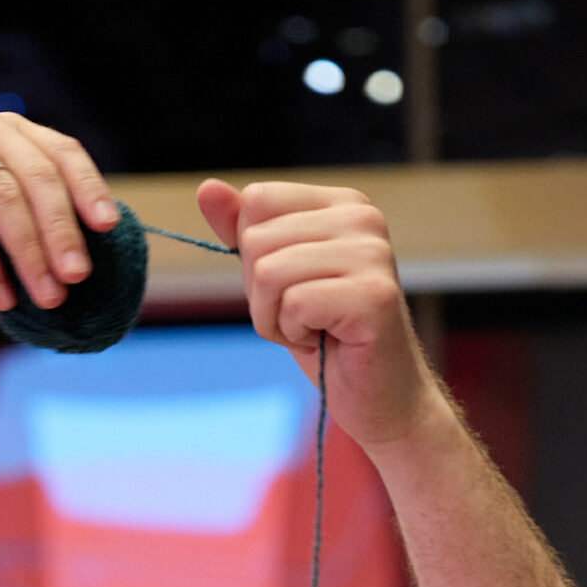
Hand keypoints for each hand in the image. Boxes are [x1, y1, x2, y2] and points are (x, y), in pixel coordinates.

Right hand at [0, 112, 117, 323]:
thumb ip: (37, 228)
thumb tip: (90, 261)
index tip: (107, 227)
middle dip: (61, 231)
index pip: (61, 152)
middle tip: (78, 277)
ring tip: (47, 297)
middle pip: (36, 177)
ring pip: (2, 198)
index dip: (88, 188)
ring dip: (29, 253)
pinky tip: (1, 296)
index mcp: (12, 133)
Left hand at [197, 178, 440, 449]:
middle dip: (262, 295)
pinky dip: (295, 335)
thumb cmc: (327, 338)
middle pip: (256, 240)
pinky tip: (327, 342)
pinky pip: (293, 304)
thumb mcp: (274, 280)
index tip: (291, 288)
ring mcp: (372, 254)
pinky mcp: (373, 296)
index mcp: (343, 203)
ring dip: (276, 318)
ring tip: (314, 330)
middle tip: (304, 318)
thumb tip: (206, 189)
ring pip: (268, 273)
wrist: (380, 397)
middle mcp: (362, 217)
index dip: (254, 257)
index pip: (257, 201)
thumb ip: (243, 232)